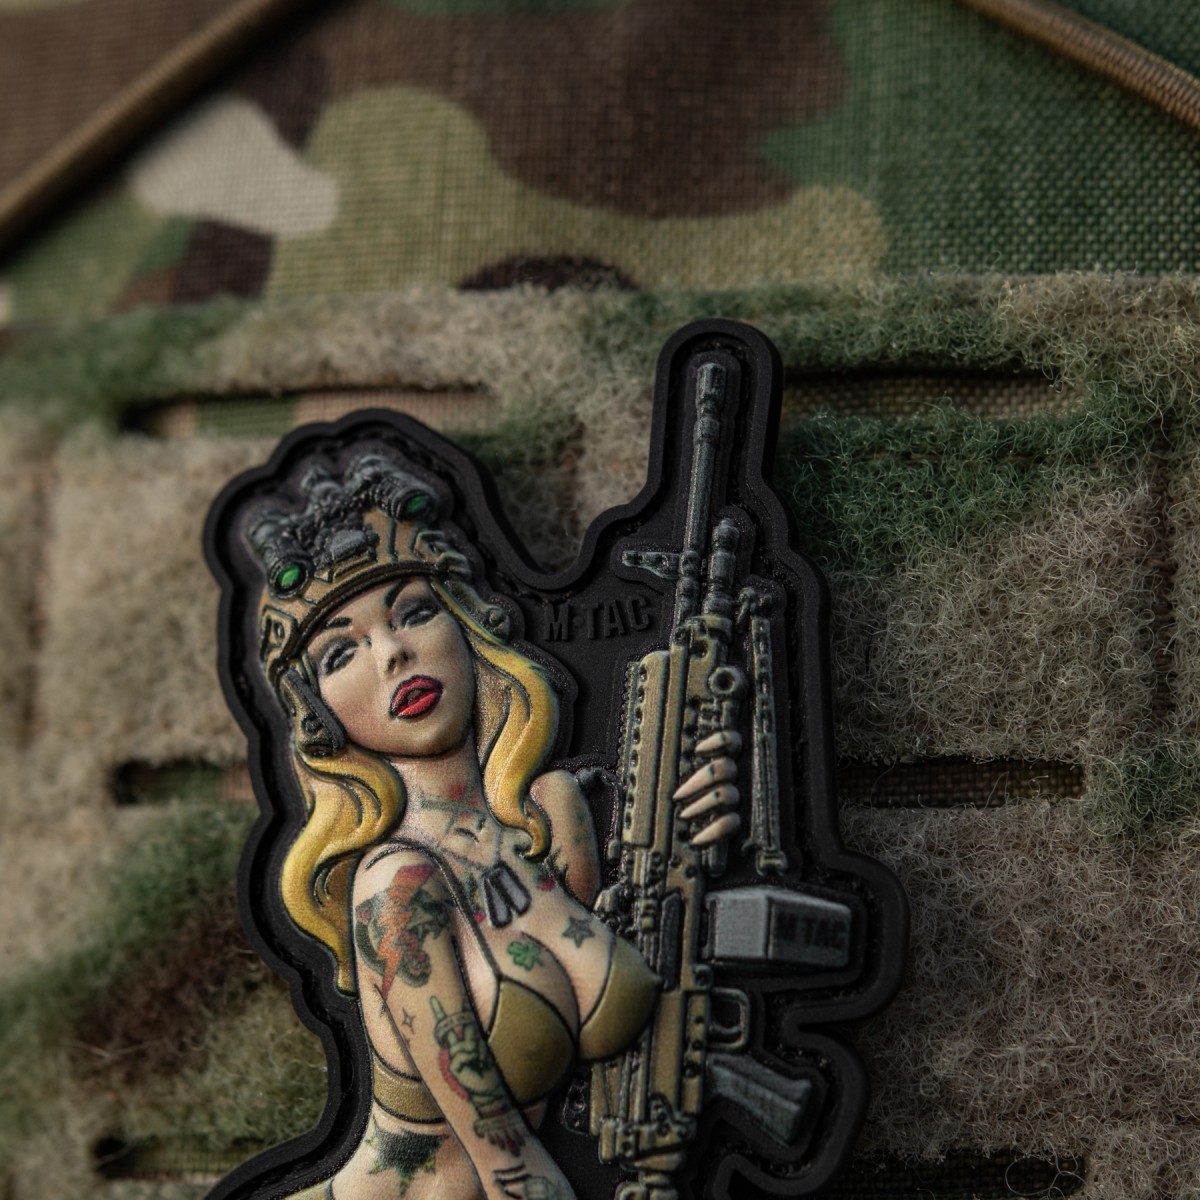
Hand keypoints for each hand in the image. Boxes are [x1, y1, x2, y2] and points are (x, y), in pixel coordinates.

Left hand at [673, 729, 741, 846]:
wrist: (702, 846)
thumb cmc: (680, 802)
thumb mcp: (674, 774)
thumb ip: (671, 755)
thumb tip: (648, 733)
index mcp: (723, 761)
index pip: (731, 742)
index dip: (718, 741)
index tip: (697, 751)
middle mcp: (736, 778)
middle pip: (727, 768)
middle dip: (702, 778)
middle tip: (678, 795)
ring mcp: (740, 801)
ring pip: (728, 795)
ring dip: (703, 805)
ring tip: (683, 815)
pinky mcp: (739, 825)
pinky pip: (732, 824)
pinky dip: (714, 831)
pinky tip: (696, 840)